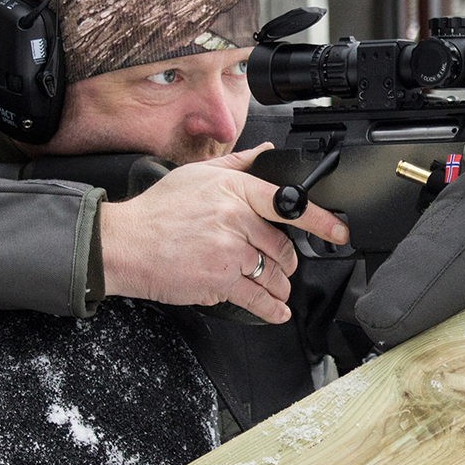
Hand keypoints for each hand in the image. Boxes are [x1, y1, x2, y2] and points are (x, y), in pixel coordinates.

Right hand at [99, 143, 349, 322]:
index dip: (320, 220)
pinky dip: (272, 308)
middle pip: (282, 246)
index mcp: (235, 190)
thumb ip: (237, 163)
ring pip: (273, 274)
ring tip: (278, 289)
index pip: (288, 204)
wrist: (125, 243)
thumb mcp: (197, 174)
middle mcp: (236, 219)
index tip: (339, 231)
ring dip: (280, 286)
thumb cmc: (158, 210)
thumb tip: (266, 153)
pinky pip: (257, 298)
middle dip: (289, 261)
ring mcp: (229, 252)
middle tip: (286, 266)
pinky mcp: (219, 281)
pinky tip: (277, 310)